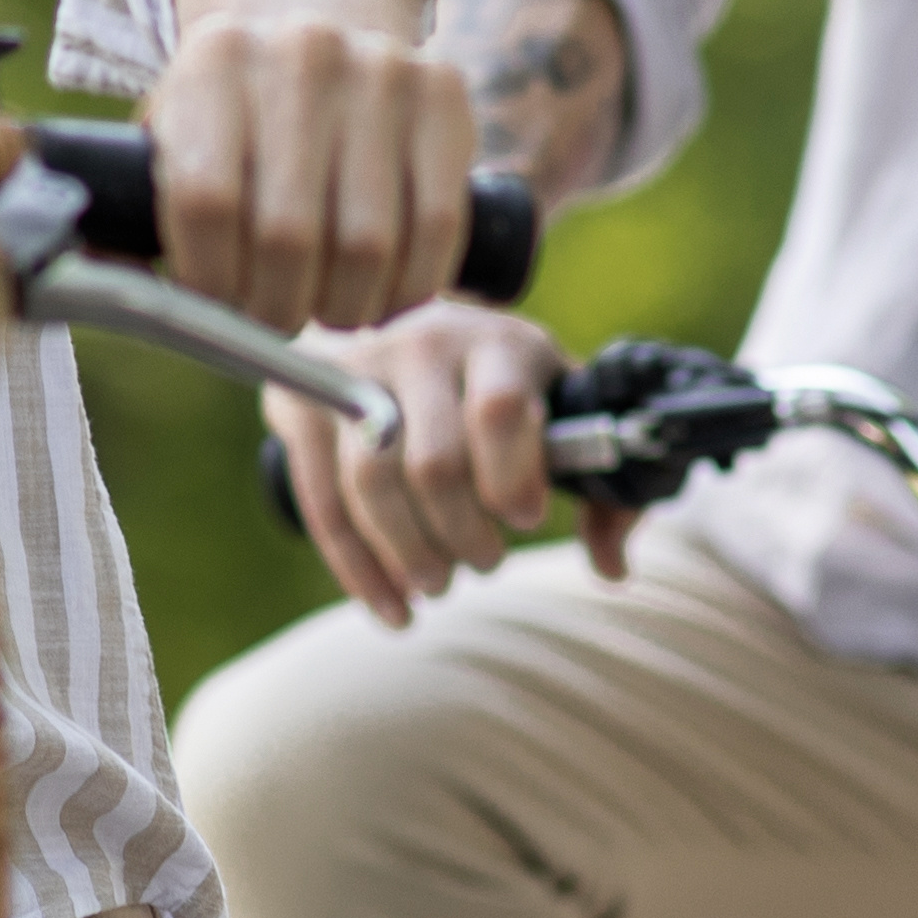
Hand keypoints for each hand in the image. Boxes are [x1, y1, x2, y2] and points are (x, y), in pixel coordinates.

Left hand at [139, 9, 472, 334]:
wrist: (324, 23)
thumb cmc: (234, 118)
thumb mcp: (171, 136)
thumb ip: (127, 208)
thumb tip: (80, 279)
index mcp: (214, 60)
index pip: (205, 200)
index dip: (210, 278)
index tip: (216, 304)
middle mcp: (300, 52)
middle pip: (288, 234)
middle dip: (278, 305)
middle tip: (275, 316)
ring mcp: (380, 69)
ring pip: (367, 245)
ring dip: (346, 307)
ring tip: (328, 307)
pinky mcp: (443, 93)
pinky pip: (438, 227)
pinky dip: (412, 285)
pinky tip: (385, 292)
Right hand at [269, 302, 624, 628]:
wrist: (397, 312)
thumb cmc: (500, 383)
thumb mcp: (558, 407)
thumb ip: (599, 486)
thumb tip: (613, 568)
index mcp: (499, 343)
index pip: (500, 410)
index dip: (513, 478)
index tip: (526, 519)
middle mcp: (424, 345)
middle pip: (433, 462)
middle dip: (462, 534)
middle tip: (484, 563)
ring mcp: (356, 370)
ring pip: (372, 484)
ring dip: (407, 554)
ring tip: (437, 583)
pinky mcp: (304, 401)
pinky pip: (321, 501)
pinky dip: (356, 568)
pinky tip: (390, 606)